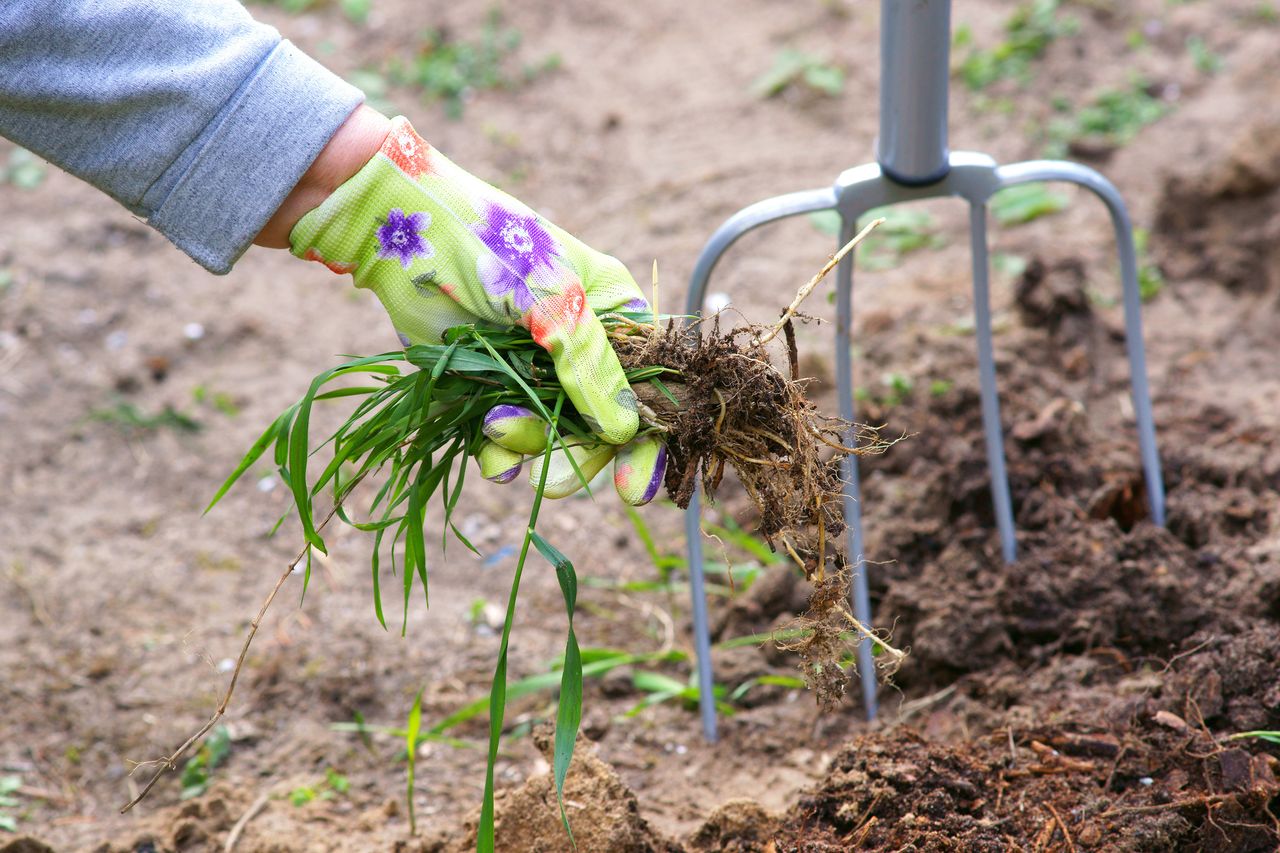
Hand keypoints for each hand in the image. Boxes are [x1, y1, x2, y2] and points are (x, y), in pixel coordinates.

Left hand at [289, 116, 665, 503]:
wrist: (399, 233)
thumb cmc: (487, 242)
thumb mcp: (548, 296)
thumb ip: (587, 361)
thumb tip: (625, 430)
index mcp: (615, 315)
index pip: (654, 387)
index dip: (650, 440)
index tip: (633, 486)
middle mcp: (584, 348)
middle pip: (605, 426)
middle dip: (579, 453)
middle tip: (559, 483)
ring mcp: (538, 373)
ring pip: (555, 439)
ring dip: (529, 446)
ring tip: (493, 427)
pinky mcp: (493, 389)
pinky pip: (510, 441)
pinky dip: (500, 453)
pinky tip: (487, 447)